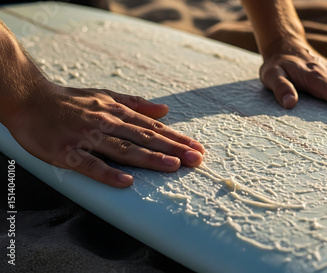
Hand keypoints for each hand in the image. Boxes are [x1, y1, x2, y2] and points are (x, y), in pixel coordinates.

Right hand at [7, 79, 203, 187]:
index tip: (197, 148)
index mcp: (116, 113)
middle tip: (196, 159)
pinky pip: (89, 164)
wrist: (29, 99)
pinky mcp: (67, 152)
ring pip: (123, 149)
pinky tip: (125, 182)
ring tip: (173, 166)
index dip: (176, 138)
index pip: (152, 128)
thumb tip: (165, 110)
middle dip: (172, 149)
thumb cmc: (71, 100)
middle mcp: (106, 124)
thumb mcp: (106, 97)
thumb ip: (136, 104)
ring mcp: (86, 138)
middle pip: (144, 138)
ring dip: (149, 158)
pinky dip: (107, 173)